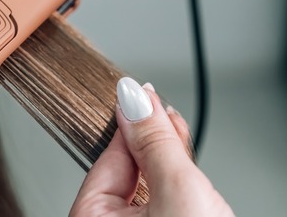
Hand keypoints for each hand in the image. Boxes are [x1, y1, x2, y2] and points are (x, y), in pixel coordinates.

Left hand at [70, 78, 233, 215]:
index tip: (139, 93)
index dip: (129, 123)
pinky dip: (177, 178)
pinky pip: (164, 197)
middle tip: (165, 110)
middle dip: (151, 138)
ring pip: (148, 180)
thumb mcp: (176, 186)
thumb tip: (136, 98)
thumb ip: (155, 141)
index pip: (106, 157)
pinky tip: (185, 158)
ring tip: (180, 132)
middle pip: (128, 167)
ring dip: (168, 154)